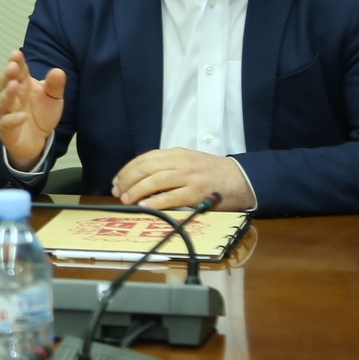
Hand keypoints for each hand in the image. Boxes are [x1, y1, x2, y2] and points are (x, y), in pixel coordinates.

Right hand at [0, 50, 65, 168]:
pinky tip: (22, 116)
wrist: (37, 140)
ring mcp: (6, 113)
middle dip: (7, 74)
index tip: (17, 53)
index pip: (18, 71)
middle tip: (12, 66)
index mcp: (22, 85)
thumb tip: (58, 71)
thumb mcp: (53, 98)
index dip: (16, 62)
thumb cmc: (42, 114)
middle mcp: (11, 97)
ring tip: (14, 85)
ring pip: (3, 102)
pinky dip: (13, 119)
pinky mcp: (6, 130)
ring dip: (7, 93)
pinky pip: (7, 124)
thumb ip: (55, 86)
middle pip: (5, 83)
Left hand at [113, 149, 251, 210]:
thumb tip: (141, 178)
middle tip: (118, 191)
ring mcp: (189, 177)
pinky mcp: (197, 193)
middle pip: (146, 168)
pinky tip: (145, 206)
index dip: (127, 170)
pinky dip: (156, 202)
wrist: (241, 179)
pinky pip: (172, 198)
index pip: (145, 159)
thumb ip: (167, 166)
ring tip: (127, 199)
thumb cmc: (212, 173)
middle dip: (128, 180)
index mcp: (177, 153)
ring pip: (155, 181)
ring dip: (137, 190)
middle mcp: (181, 162)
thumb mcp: (188, 161)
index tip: (117, 181)